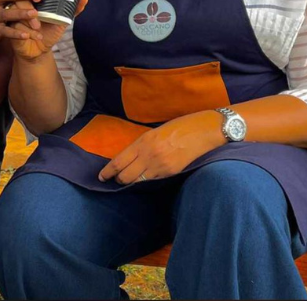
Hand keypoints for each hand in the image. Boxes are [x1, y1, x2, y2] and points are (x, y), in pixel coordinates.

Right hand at [10, 0, 88, 60]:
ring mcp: (13, 18)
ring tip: (37, 27)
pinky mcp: (8, 30)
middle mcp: (21, 6)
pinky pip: (11, 28)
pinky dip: (23, 32)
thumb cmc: (49, 31)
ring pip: (14, 12)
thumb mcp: (62, 20)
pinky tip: (35, 36)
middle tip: (36, 11)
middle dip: (27, 3)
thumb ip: (72, 9)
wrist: (40, 50)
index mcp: (32, 0)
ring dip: (27, 18)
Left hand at [98, 111, 225, 183]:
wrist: (205, 131)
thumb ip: (143, 144)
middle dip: (119, 179)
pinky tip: (148, 175)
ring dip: (132, 180)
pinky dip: (147, 179)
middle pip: (125, 176)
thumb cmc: (182, 126)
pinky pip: (152, 180)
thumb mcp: (157, 131)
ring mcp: (159, 165)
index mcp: (143, 141)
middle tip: (117, 178)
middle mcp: (149, 154)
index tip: (102, 176)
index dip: (108, 171)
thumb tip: (132, 156)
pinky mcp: (170, 172)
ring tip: (132, 178)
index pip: (119, 161)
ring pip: (137, 180)